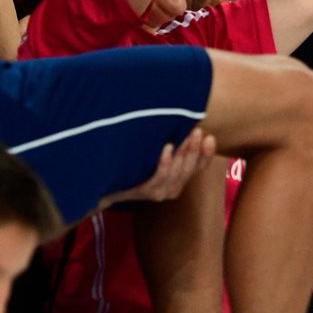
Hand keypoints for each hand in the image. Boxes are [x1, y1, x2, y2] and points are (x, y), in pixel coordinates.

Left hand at [97, 127, 216, 208]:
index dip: (207, 154)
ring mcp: (160, 192)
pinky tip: (167, 148)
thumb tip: (182, 120)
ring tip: (186, 135)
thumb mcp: (154, 154)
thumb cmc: (131, 165)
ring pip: (178, 173)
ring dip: (184, 153)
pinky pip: (160, 177)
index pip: (199, 168)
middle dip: (195, 149)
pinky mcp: (146, 192)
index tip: (209, 138)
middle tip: (197, 131)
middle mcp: (173, 189)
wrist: (103, 184)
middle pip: (190, 168)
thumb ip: (170, 146)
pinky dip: (166, 162)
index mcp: (178, 180)